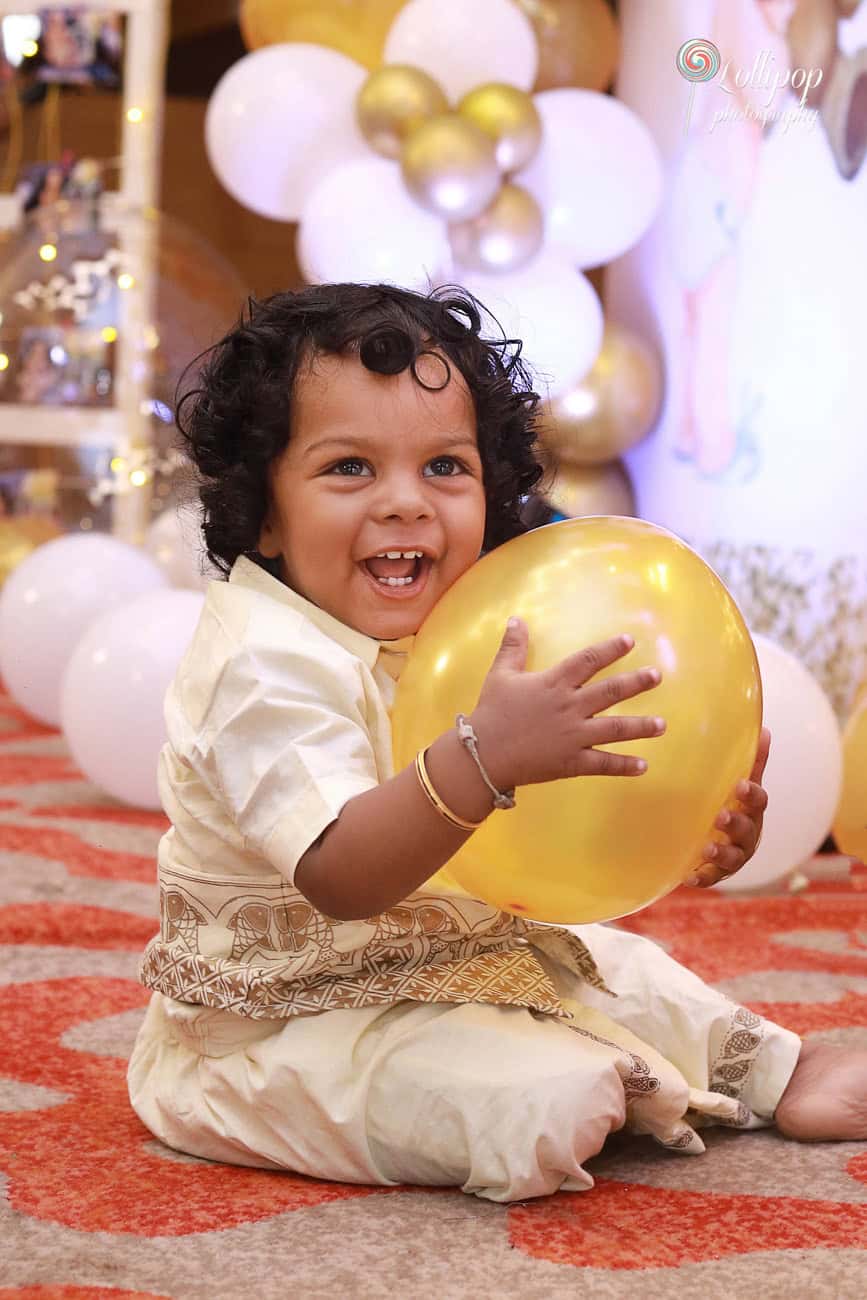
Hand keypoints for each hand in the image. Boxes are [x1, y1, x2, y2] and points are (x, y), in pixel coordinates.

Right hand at [470, 620, 664, 790]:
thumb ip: (513, 647)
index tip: (630, 641)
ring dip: (640, 726)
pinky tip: (643, 765)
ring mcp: (573, 736)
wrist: (483, 754)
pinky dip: (623, 766)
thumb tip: (517, 619)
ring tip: (662, 725)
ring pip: (614, 729)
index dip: (610, 649)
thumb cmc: (491, 712)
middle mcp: (569, 707)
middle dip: (636, 683)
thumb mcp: (500, 675)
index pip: (588, 660)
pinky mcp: (571, 762)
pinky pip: (603, 764)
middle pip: (610, 691)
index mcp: (554, 684)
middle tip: (657, 676)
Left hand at [687, 727, 770, 887]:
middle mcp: (747, 835)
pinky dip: (701, 877)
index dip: (751, 794)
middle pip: (747, 831)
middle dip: (735, 824)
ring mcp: (734, 856)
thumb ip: (752, 761)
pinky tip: (687, 877)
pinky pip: (710, 878)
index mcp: (752, 810)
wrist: (723, 840)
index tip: (740, 786)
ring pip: (732, 858)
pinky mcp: (716, 873)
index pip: (758, 801)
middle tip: (720, 817)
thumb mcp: (741, 784)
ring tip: (706, 849)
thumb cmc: (734, 806)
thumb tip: (764, 727)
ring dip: (721, 853)